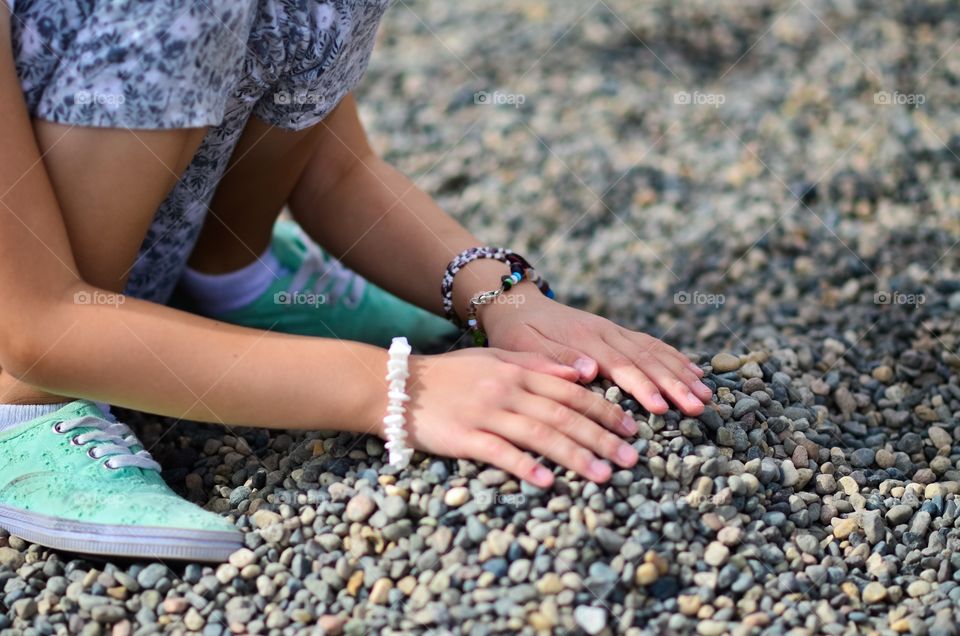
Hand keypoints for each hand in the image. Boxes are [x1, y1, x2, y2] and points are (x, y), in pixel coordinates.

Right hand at [402, 348, 640, 486]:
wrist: (398, 385)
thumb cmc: (450, 374)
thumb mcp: (494, 358)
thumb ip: (537, 364)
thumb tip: (580, 373)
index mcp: (517, 371)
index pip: (570, 391)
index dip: (603, 410)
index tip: (631, 427)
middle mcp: (506, 390)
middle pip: (563, 415)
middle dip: (601, 437)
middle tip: (631, 457)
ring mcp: (485, 413)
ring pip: (539, 434)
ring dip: (575, 456)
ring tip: (603, 475)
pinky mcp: (463, 437)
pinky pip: (499, 452)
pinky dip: (525, 466)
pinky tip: (547, 482)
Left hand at [482, 289, 712, 415]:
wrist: (516, 303)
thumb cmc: (515, 332)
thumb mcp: (524, 347)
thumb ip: (556, 358)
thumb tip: (589, 371)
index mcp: (584, 340)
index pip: (619, 366)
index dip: (642, 387)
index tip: (662, 407)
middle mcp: (605, 333)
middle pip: (646, 360)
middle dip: (674, 385)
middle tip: (698, 407)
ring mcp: (613, 331)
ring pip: (654, 351)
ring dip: (681, 373)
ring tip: (706, 394)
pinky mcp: (616, 332)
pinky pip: (651, 343)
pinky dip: (674, 358)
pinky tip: (694, 371)